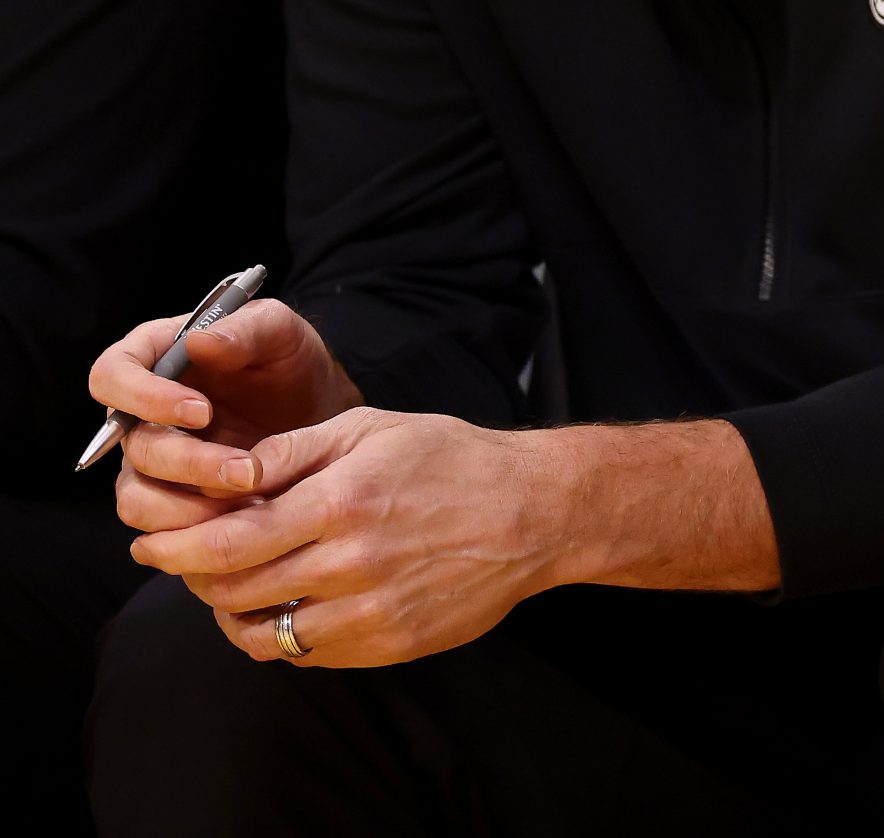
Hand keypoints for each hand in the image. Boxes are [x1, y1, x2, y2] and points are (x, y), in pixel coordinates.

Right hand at [94, 299, 362, 538]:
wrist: (319, 412)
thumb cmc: (291, 362)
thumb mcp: (281, 332)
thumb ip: (245, 329)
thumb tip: (197, 341)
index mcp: (154, 357)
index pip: (112, 374)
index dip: (144, 397)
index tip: (202, 412)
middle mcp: (140, 411)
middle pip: (131, 445)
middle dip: (188, 462)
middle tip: (246, 470)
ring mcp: (152, 457)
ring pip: (137, 494)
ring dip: (188, 505)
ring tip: (250, 498)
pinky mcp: (170, 496)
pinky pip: (158, 524)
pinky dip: (196, 527)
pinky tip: (245, 517)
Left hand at [128, 408, 574, 667]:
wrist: (535, 512)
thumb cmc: (452, 459)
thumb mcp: (373, 429)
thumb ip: (294, 451)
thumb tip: (225, 471)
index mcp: (343, 501)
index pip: (228, 541)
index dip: (175, 547)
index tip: (151, 544)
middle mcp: (352, 562)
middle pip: (235, 589)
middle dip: (193, 578)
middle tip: (183, 563)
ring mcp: (372, 610)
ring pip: (265, 632)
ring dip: (233, 612)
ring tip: (233, 588)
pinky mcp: (390, 644)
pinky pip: (307, 654)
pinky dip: (282, 635)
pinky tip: (288, 605)